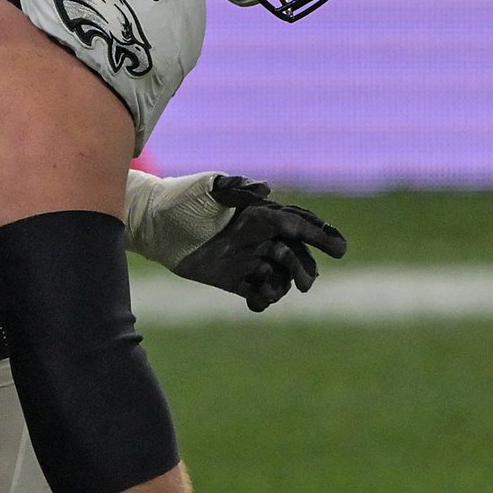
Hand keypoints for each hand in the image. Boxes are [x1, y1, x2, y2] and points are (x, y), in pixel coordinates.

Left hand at [149, 175, 345, 311]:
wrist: (152, 223)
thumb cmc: (180, 199)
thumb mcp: (207, 188)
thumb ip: (235, 188)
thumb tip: (265, 188)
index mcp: (258, 214)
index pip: (297, 224)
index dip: (321, 235)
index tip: (340, 248)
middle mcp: (258, 236)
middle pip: (295, 253)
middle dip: (306, 268)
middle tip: (307, 285)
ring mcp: (246, 257)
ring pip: (280, 274)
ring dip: (283, 286)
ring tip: (269, 294)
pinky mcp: (232, 277)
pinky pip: (258, 290)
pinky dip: (264, 299)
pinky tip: (257, 304)